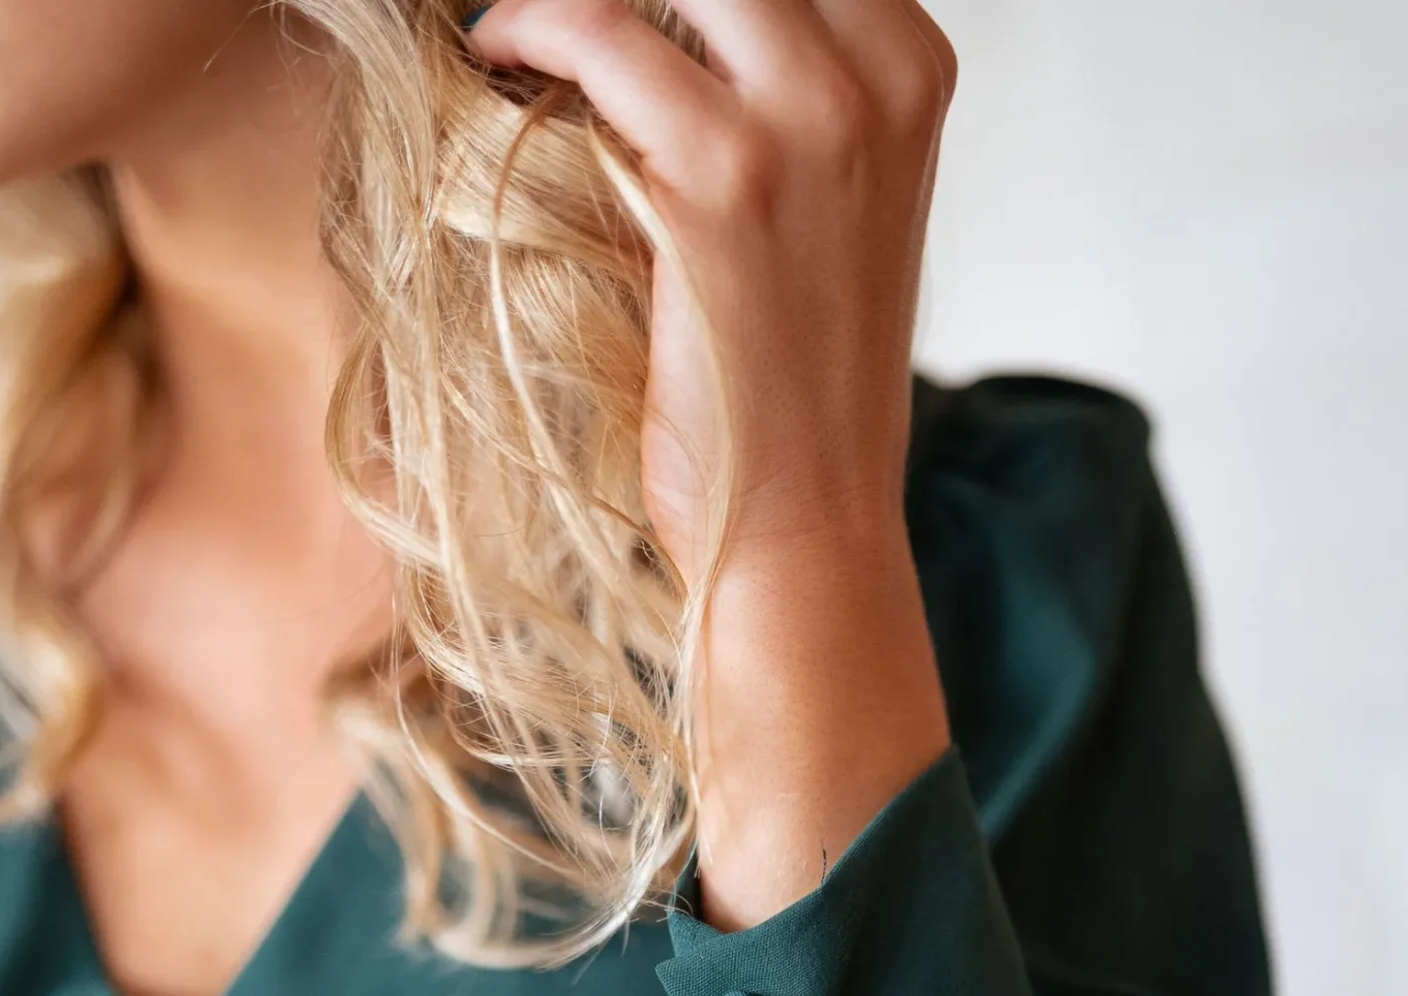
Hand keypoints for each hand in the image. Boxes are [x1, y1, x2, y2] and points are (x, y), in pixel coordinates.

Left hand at [466, 0, 958, 925]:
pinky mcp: (722, 185)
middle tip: (553, 3)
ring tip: (510, 18)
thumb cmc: (790, 390)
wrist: (801, 530)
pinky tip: (494, 55)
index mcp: (912, 71)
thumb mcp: (829, 214)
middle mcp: (874, 83)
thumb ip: (784, 100)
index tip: (618, 2)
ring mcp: (807, 127)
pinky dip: (530, 24)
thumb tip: (655, 25)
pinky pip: (600, 34)